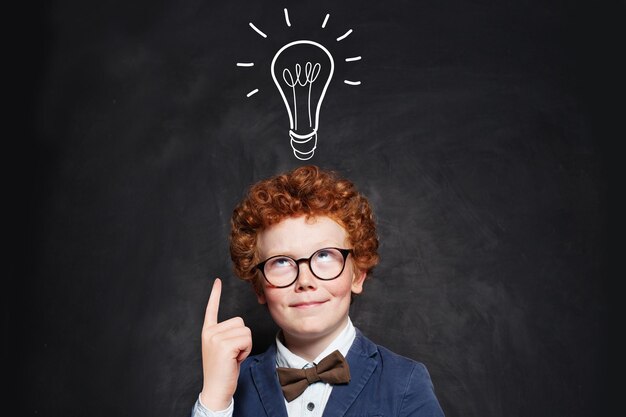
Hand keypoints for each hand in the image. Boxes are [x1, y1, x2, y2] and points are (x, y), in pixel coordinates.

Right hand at [199, 278, 251, 410]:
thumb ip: (227, 335)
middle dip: (243, 338)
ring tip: (234, 357)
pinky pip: (247, 339)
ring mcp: (215, 338)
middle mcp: (210, 332)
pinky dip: (246, 350)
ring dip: (246, 345)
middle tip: (233, 354)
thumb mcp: (222, 349)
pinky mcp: (224, 345)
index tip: (217, 281)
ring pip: (246, 330)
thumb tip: (240, 326)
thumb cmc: (223, 371)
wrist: (216, 389)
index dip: (215, 294)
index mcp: (208, 331)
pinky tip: (235, 360)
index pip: (211, 308)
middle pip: (241, 322)